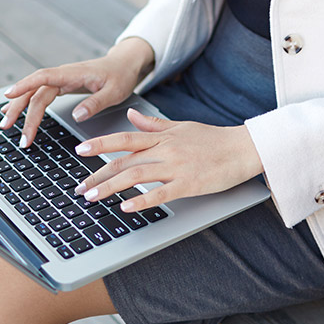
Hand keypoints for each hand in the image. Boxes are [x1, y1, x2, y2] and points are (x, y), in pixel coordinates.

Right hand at [0, 38, 154, 146]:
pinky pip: (39, 94)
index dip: (24, 85)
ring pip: (34, 93)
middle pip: (34, 90)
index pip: (43, 77)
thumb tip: (77, 116)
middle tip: (8, 127)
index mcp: (73, 73)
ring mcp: (60, 80)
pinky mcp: (61, 85)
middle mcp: (63, 75)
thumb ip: (96, 103)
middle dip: (18, 108)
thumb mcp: (114, 92)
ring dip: (19, 108)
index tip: (8, 95)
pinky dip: (26, 103)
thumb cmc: (120, 76)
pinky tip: (13, 110)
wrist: (124, 64)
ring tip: (6, 125)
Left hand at [73, 109, 262, 211]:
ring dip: (111, 187)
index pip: (124, 138)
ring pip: (136, 176)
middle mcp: (165, 149)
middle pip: (124, 160)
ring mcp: (176, 167)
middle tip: (79, 187)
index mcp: (162, 136)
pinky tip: (126, 208)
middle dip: (98, 174)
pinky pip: (161, 193)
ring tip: (93, 197)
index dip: (100, 143)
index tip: (80, 150)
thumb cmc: (213, 138)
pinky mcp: (190, 184)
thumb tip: (132, 115)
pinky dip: (142, 200)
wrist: (243, 147)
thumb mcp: (181, 126)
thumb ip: (154, 124)